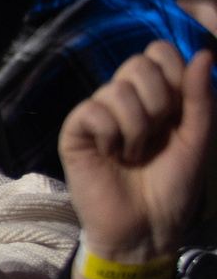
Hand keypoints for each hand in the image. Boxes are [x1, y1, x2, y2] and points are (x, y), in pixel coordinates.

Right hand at [61, 42, 212, 264]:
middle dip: (157, 101)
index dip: (173, 71)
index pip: (159, 52)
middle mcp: (127, 99)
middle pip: (138, 64)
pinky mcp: (75, 131)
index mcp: (158, 96)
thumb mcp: (197, 139)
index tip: (180, 108)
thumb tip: (205, 53)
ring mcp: (99, 114)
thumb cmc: (174, 186)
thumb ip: (201, 97)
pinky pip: (92, 111)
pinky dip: (110, 134)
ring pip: (117, 90)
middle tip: (156, 134)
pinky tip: (111, 154)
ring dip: (136, 127)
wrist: (148, 226)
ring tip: (134, 153)